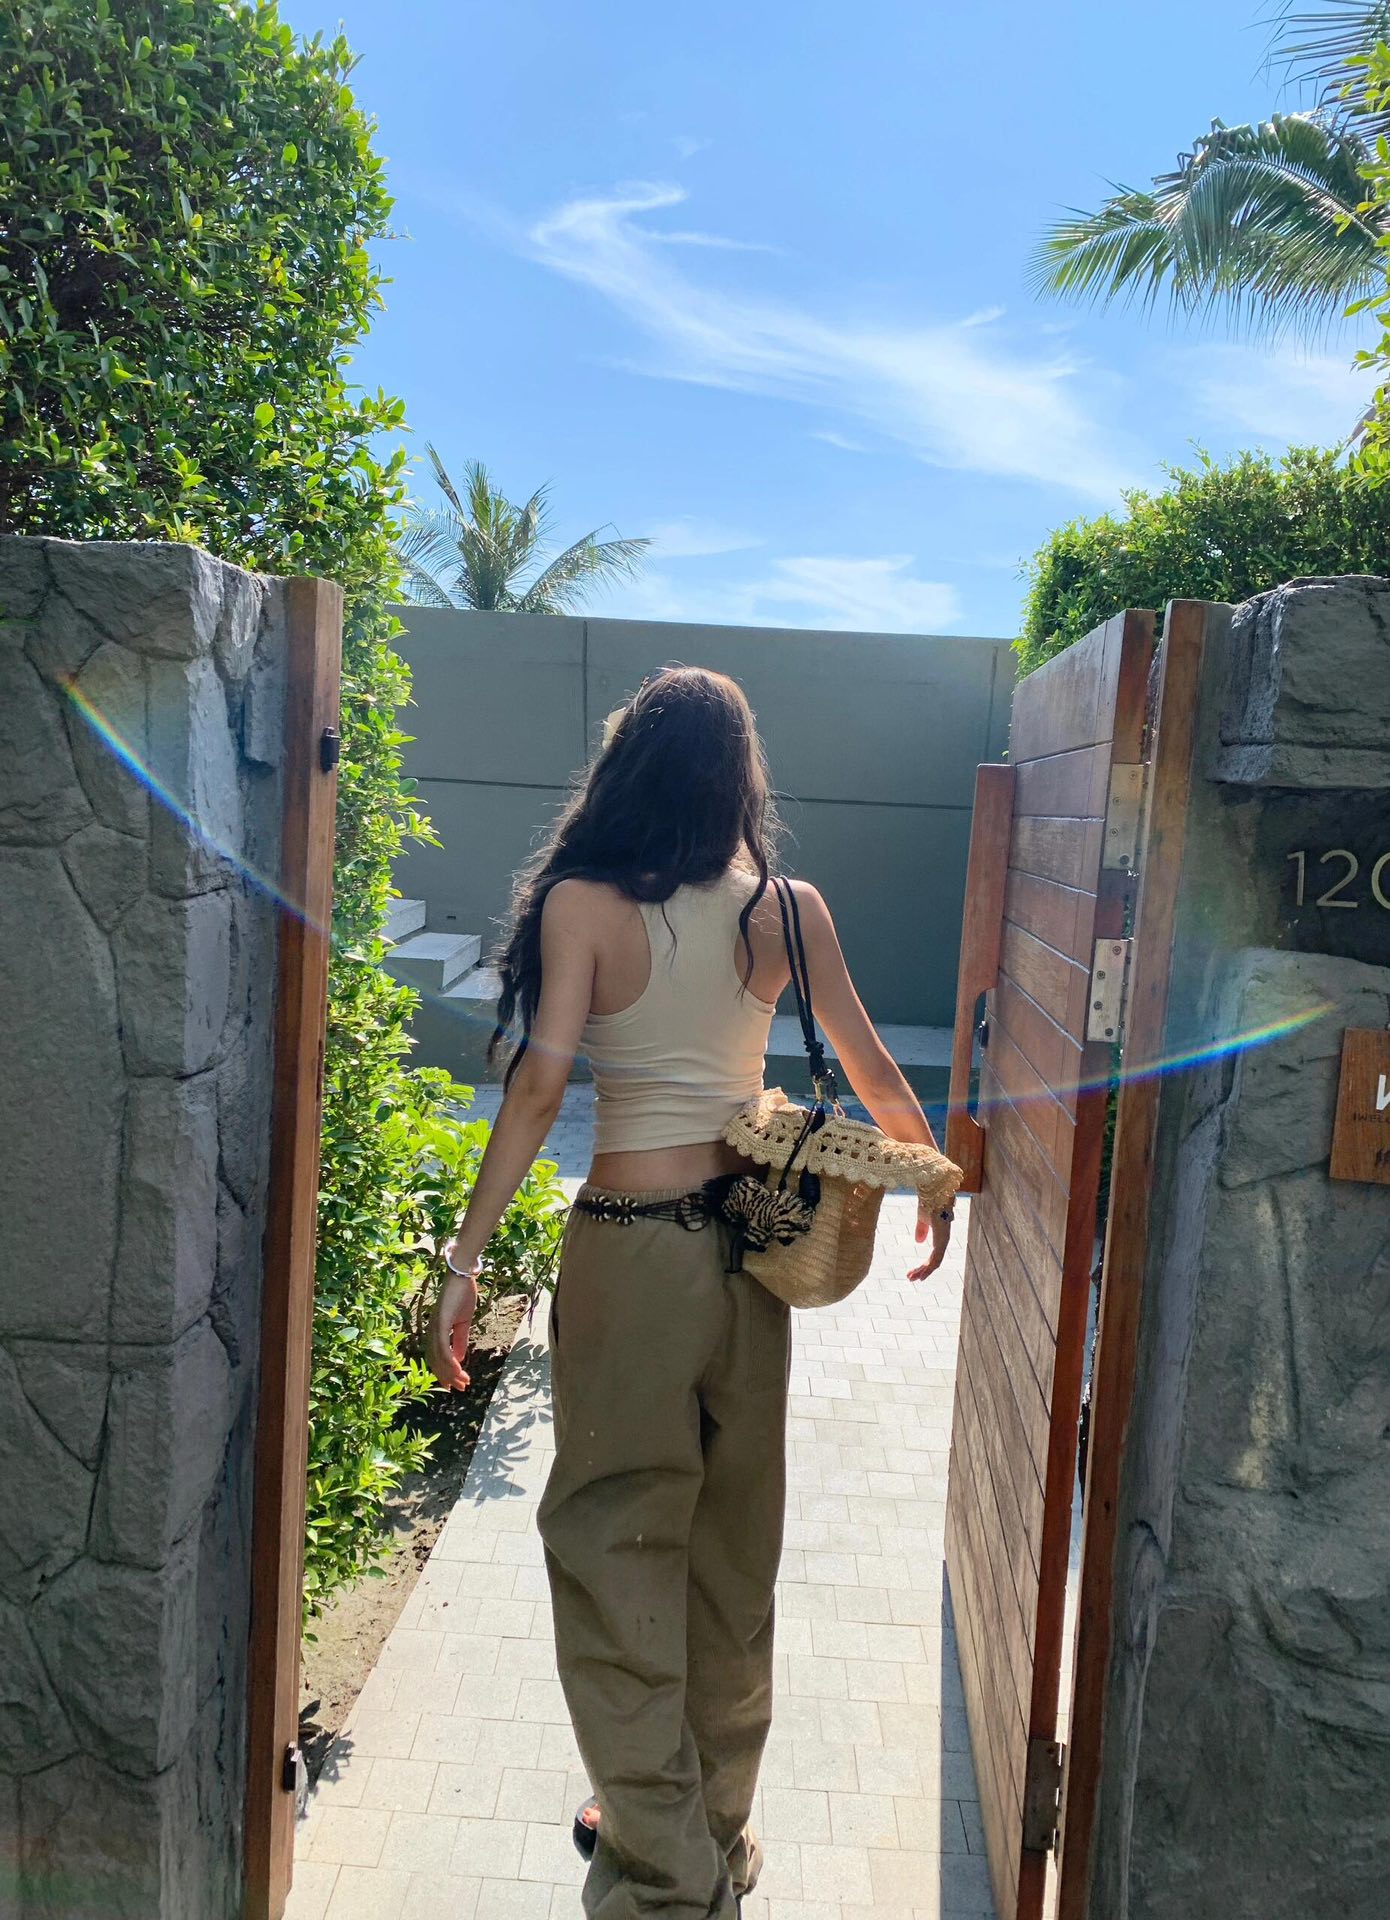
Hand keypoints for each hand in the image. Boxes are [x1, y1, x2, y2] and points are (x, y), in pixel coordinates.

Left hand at [427, 1263, 478, 1391]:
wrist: (461, 1276)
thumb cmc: (462, 1295)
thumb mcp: (463, 1322)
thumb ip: (460, 1340)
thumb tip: (460, 1358)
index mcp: (437, 1332)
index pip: (437, 1358)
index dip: (445, 1373)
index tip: (456, 1385)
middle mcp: (432, 1332)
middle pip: (436, 1361)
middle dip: (449, 1377)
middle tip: (461, 1389)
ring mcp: (434, 1327)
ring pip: (439, 1357)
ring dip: (450, 1372)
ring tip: (462, 1382)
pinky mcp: (440, 1322)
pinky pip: (443, 1346)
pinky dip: (449, 1360)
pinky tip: (458, 1369)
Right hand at [907, 1195, 952, 1280]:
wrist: (932, 1194)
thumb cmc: (928, 1203)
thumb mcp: (922, 1219)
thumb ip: (921, 1230)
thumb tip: (919, 1242)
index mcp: (939, 1235)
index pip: (934, 1255)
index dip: (924, 1264)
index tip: (913, 1271)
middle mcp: (943, 1240)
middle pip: (934, 1261)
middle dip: (922, 1271)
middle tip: (911, 1278)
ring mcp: (944, 1240)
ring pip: (935, 1262)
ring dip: (924, 1271)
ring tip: (913, 1278)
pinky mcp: (942, 1240)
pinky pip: (937, 1259)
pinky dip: (929, 1267)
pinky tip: (921, 1273)